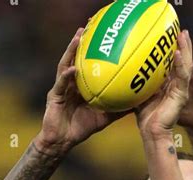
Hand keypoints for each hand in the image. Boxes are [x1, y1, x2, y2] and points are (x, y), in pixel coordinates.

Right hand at [37, 29, 127, 154]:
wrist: (62, 141)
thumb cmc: (81, 128)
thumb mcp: (104, 118)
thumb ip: (118, 109)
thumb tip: (138, 103)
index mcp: (81, 84)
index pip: (88, 63)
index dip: (94, 48)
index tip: (104, 34)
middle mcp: (71, 81)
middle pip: (75, 57)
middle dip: (81, 41)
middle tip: (89, 25)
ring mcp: (61, 87)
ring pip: (66, 64)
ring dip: (71, 50)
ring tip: (78, 37)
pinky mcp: (54, 96)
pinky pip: (61, 84)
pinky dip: (66, 76)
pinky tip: (72, 69)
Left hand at [135, 30, 192, 141]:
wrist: (152, 133)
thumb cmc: (145, 118)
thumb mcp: (140, 96)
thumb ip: (138, 83)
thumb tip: (125, 71)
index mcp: (168, 86)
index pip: (172, 64)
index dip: (173, 50)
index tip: (171, 36)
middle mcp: (176, 86)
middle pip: (181, 61)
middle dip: (183, 45)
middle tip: (181, 31)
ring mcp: (180, 90)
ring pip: (185, 65)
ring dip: (184, 50)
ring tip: (183, 36)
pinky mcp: (181, 95)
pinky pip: (182, 77)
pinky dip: (179, 65)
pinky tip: (177, 53)